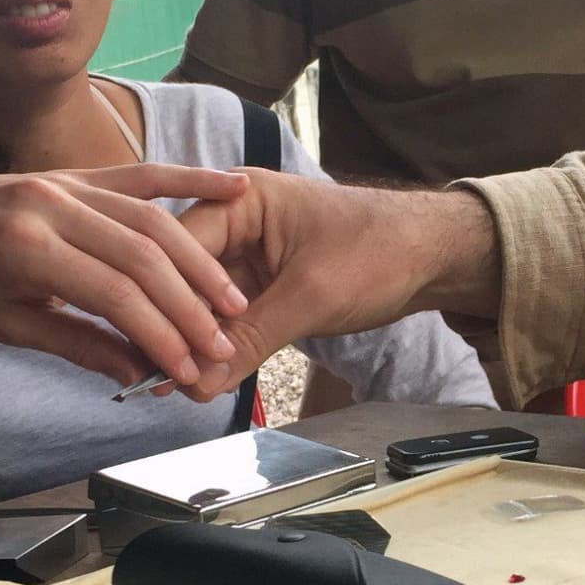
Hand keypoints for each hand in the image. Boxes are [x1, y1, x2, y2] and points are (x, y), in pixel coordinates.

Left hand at [0, 164, 251, 388]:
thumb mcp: (9, 326)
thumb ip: (80, 345)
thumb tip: (139, 372)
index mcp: (23, 249)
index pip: (114, 295)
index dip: (159, 335)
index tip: (186, 370)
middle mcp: (49, 206)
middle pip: (143, 257)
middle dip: (190, 306)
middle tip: (222, 344)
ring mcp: (65, 182)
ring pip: (152, 218)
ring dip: (200, 262)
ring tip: (231, 301)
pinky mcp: (76, 173)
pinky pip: (142, 173)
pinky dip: (191, 177)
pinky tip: (233, 186)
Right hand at [175, 172, 499, 400]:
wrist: (434, 255)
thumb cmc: (381, 252)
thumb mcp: (312, 296)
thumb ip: (252, 339)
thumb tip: (201, 380)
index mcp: (242, 199)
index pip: (178, 248)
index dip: (165, 301)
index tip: (151, 349)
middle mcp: (237, 221)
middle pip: (184, 276)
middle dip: (175, 326)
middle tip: (159, 377)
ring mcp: (249, 253)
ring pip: (204, 302)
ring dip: (196, 341)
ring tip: (175, 385)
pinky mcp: (264, 284)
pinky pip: (229, 316)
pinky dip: (220, 344)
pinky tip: (204, 377)